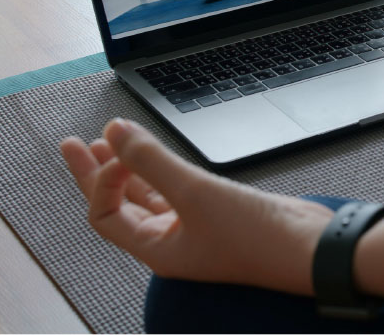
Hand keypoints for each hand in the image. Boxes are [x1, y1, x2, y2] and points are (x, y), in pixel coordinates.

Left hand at [60, 119, 333, 293]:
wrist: (310, 247)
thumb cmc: (255, 237)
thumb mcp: (194, 194)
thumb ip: (151, 161)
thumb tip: (114, 133)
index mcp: (157, 249)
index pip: (107, 214)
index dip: (103, 180)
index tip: (116, 149)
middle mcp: (171, 240)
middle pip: (119, 204)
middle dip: (95, 172)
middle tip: (73, 144)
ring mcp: (195, 225)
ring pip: (148, 194)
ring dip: (127, 166)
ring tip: (107, 141)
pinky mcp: (219, 209)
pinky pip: (177, 187)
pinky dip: (162, 167)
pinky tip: (155, 152)